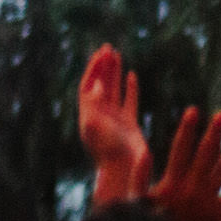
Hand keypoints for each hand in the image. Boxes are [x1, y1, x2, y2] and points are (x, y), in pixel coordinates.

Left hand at [77, 44, 150, 207]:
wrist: (124, 173)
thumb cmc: (109, 152)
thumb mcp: (97, 127)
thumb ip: (95, 105)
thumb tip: (96, 83)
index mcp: (90, 115)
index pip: (88, 86)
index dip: (93, 70)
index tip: (100, 54)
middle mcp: (101, 116)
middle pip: (100, 85)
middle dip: (103, 66)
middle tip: (107, 47)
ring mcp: (116, 120)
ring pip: (114, 91)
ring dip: (115, 73)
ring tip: (117, 54)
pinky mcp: (130, 125)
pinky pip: (129, 102)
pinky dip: (130, 88)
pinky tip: (132, 75)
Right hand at [147, 107, 220, 220]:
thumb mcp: (136, 204)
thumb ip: (139, 178)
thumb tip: (144, 153)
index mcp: (173, 184)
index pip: (180, 150)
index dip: (187, 129)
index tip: (193, 111)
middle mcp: (193, 189)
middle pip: (206, 154)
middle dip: (214, 132)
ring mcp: (209, 200)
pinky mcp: (220, 214)